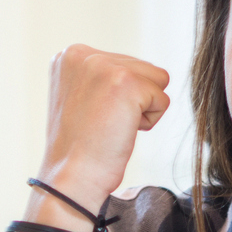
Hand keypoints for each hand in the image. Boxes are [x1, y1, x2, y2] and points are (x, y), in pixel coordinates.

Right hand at [38, 45, 170, 209]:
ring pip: (157, 80)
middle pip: (143, 68)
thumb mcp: (80, 97)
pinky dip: (149, 121)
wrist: (70, 178)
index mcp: (69, 55)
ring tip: (111, 125)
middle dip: (132, 100)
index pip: (124, 63)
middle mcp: (83, 54)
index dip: (117, 96)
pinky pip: (162, 100)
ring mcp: (105, 65)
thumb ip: (101, 76)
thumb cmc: (79, 148)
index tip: (92, 115)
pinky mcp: (127, 82)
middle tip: (102, 123)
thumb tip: (140, 70)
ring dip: (142, 108)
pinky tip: (119, 130)